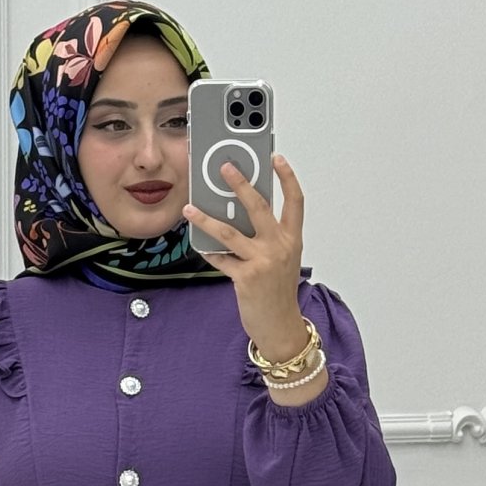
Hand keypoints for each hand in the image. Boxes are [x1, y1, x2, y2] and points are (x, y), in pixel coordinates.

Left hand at [183, 155, 307, 360]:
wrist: (280, 327)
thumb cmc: (279, 293)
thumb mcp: (283, 260)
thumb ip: (268, 237)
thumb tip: (241, 215)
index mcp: (292, 239)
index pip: (295, 201)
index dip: (287, 177)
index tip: (276, 158)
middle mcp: (279, 247)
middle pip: (259, 206)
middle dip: (241, 183)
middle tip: (225, 167)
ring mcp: (263, 262)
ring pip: (230, 232)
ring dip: (207, 219)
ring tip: (191, 209)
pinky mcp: (246, 278)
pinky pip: (221, 259)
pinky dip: (209, 253)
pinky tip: (199, 245)